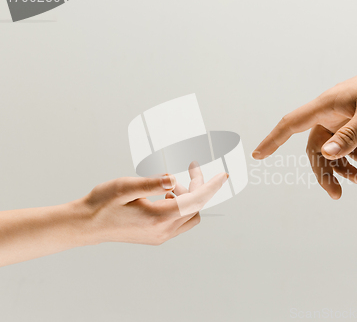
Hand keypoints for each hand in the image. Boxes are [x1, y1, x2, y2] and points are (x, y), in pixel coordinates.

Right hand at [82, 162, 227, 244]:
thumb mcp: (124, 187)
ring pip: (189, 216)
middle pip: (195, 207)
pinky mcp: (155, 237)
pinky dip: (179, 206)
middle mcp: (163, 231)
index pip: (195, 201)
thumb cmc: (101, 204)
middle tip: (191, 166)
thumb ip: (151, 183)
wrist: (85, 225)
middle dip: (197, 186)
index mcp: (158, 218)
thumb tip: (173, 179)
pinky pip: (179, 221)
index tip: (223, 175)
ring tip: (171, 184)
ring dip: (188, 197)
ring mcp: (160, 236)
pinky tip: (164, 195)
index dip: (211, 186)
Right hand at [253, 51, 356, 198]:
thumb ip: (351, 136)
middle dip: (323, 171)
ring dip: (340, 166)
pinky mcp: (352, 120)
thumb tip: (327, 156)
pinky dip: (353, 155)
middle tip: (335, 193)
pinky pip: (345, 143)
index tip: (258, 154)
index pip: (291, 124)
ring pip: (330, 149)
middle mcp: (328, 113)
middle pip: (314, 147)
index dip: (272, 140)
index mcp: (325, 106)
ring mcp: (340, 117)